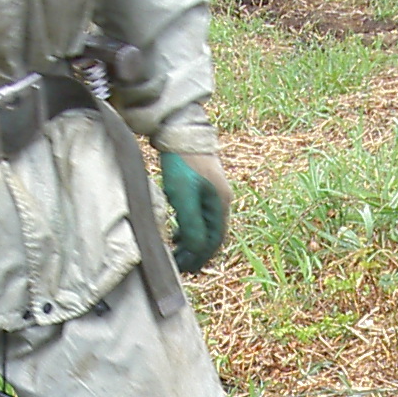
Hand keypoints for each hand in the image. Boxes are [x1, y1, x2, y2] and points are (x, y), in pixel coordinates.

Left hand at [159, 151, 232, 272]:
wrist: (180, 128)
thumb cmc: (183, 163)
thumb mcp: (184, 197)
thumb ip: (192, 225)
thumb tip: (196, 250)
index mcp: (221, 204)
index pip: (214, 240)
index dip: (200, 257)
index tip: (186, 269)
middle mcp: (222, 199)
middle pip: (211, 234)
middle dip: (196, 251)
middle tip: (180, 264)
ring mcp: (213, 190)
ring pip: (204, 224)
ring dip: (191, 239)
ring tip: (176, 249)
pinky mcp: (202, 184)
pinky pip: (198, 212)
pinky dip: (189, 225)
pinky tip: (177, 228)